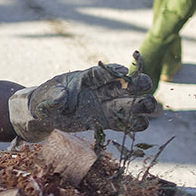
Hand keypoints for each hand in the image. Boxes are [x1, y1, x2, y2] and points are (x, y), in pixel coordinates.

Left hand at [9, 52, 157, 141]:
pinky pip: (124, 121)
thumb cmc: (45, 99)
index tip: (124, 71)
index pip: (104, 72)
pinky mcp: (106, 120)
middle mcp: (100, 89)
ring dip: (141, 103)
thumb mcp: (45, 97)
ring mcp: (105, 105)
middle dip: (137, 84)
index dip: (115, 71)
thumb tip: (60, 98)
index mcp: (87, 78)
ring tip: (150, 107)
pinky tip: (142, 124)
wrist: (45, 114)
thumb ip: (53, 96)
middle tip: (143, 87)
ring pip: (129, 101)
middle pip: (125, 84)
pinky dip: (134, 122)